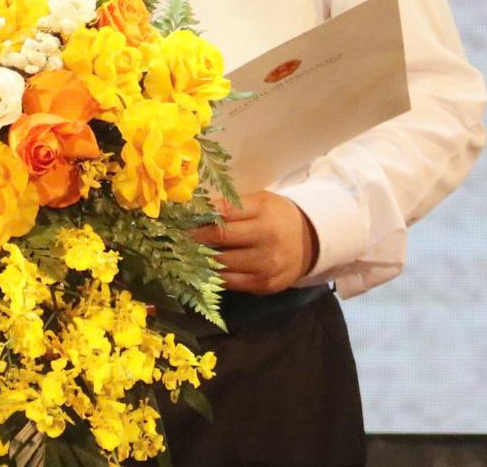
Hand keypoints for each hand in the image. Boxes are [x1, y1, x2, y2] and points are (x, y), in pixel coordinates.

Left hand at [191, 191, 319, 294]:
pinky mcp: (264, 285)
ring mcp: (265, 264)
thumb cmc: (276, 217)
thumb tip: (193, 213)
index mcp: (263, 210)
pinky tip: (202, 269)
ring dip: (199, 259)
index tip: (179, 218)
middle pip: (219, 238)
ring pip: (221, 263)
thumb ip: (230, 207)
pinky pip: (229, 282)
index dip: (198, 215)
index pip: (223, 211)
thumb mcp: (259, 202)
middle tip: (175, 237)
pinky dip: (212, 275)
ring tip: (184, 254)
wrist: (311, 242)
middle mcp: (266, 238)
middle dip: (193, 237)